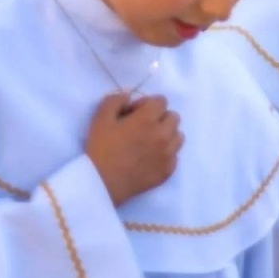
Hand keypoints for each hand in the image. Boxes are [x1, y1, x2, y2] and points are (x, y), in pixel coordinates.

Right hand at [85, 92, 181, 206]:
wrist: (104, 181)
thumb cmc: (101, 147)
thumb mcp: (100, 118)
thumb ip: (115, 100)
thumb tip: (129, 96)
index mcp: (147, 119)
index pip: (161, 101)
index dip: (147, 103)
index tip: (134, 113)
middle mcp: (164, 135)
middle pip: (174, 117)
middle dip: (160, 117)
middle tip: (142, 127)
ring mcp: (169, 154)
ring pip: (178, 136)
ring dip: (166, 134)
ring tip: (149, 142)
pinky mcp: (169, 170)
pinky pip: (175, 155)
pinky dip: (165, 152)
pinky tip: (149, 157)